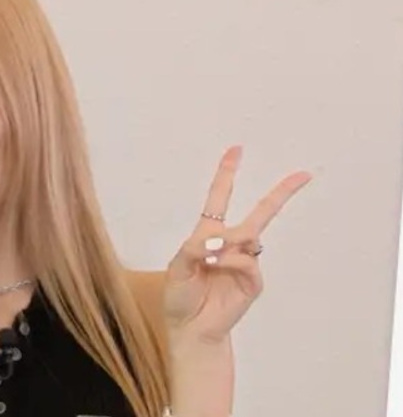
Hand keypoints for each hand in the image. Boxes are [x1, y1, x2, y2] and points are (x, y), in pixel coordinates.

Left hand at [163, 146, 311, 343]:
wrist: (191, 328)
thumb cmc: (181, 296)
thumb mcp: (177, 267)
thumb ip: (193, 248)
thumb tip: (218, 239)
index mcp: (209, 235)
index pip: (220, 198)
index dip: (227, 174)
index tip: (236, 150)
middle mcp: (231, 244)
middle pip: (260, 213)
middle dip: (281, 193)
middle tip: (302, 174)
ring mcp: (245, 262)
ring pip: (249, 237)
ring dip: (227, 244)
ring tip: (207, 262)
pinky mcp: (253, 281)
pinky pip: (248, 261)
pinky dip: (231, 261)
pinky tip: (217, 267)